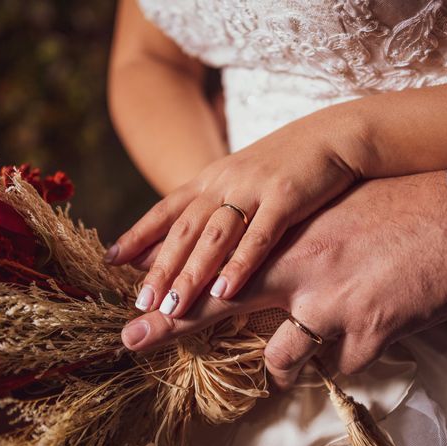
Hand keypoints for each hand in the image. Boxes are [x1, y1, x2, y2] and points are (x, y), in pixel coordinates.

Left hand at [106, 103, 368, 318]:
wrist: (334, 135)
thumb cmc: (289, 165)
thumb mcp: (244, 178)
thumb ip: (215, 204)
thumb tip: (190, 235)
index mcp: (212, 178)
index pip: (166, 210)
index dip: (138, 235)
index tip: (111, 261)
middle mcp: (225, 181)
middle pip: (184, 230)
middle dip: (160, 267)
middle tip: (139, 303)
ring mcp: (254, 188)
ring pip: (214, 236)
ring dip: (191, 274)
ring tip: (171, 309)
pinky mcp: (286, 196)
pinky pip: (259, 236)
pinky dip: (239, 265)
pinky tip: (224, 293)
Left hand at [120, 171, 446, 387]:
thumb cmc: (403, 212)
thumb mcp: (339, 215)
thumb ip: (298, 239)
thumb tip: (269, 261)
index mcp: (293, 236)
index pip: (218, 258)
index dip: (175, 279)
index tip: (137, 296)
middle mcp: (300, 267)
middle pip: (220, 302)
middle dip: (172, 325)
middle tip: (131, 341)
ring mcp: (330, 302)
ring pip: (284, 359)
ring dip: (285, 367)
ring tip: (291, 368)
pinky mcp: (366, 331)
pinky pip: (341, 366)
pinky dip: (349, 360)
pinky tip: (370, 339)